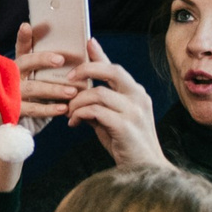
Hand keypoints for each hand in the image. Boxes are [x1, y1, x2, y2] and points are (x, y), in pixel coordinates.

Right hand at [11, 21, 83, 123]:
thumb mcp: (48, 82)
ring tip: (72, 91)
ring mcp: (10, 92)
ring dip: (53, 89)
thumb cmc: (40, 99)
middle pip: (25, 62)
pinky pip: (32, 108)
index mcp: (22, 65)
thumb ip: (63, 67)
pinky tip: (64, 108)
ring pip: (32, 87)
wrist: (22, 129)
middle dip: (42, 59)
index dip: (24, 37)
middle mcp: (13, 76)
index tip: (27, 26)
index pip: (22, 48)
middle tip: (61, 60)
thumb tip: (88, 45)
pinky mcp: (13, 110)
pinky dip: (49, 108)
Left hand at [61, 41, 168, 169]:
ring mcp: (135, 111)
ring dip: (77, 102)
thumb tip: (77, 93)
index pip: (116, 68)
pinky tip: (74, 123)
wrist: (144, 170)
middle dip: (86, 70)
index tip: (87, 41)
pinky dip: (80, 115)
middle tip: (68, 79)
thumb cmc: (125, 143)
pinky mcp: (126, 125)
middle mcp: (139, 97)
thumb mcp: (110, 119)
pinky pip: (95, 111)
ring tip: (69, 113)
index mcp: (136, 93)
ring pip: (98, 93)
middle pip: (112, 70)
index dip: (100, 54)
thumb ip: (98, 104)